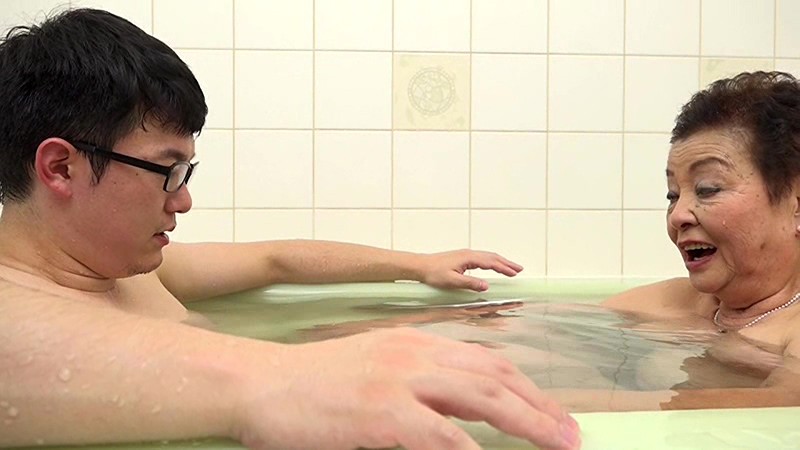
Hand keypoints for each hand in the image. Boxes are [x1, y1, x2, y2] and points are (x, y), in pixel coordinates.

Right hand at [232, 328, 580, 449]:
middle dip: (541, 406)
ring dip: (528, 422)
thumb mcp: (374, 371)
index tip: (552, 412)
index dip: (526, 387)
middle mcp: (415, 354)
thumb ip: (418, 389)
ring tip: (559, 444)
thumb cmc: (312, 386)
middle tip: (572, 435)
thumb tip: (460, 420)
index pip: (486, 360)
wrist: (261, 383)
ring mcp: (400, 380)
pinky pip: (442, 436)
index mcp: (415, 344)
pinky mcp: (382, 412)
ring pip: (483, 396)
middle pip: (496, 375)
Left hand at [418, 250, 523, 291]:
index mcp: (468, 258)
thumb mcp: (452, 281)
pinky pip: (482, 258)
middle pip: (492, 257)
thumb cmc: (433, 273)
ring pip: (488, 256)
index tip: (515, 273)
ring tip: (511, 268)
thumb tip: (487, 286)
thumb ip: (470, 283)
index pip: (491, 262)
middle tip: (520, 269)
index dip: (504, 268)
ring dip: (500, 261)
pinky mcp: (462, 258)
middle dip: (506, 263)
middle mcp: (469, 254)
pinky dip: (492, 261)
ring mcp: (466, 255)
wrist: (420, 266)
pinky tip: (493, 266)